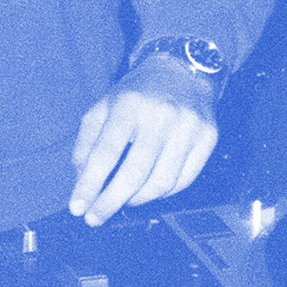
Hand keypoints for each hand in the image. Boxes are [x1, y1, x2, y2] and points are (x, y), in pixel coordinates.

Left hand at [69, 55, 218, 226]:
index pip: (106, 153)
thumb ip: (87, 142)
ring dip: (136, 200)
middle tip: (96, 217)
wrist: (183, 69)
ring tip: (122, 200)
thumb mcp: (104, 107)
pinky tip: (148, 191)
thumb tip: (82, 181)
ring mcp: (189, 127)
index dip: (89, 185)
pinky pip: (183, 181)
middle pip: (134, 174)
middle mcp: (161, 115)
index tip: (78, 207)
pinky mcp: (208, 138)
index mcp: (129, 104)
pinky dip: (162, 194)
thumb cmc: (138, 93)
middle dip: (111, 202)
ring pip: (161, 183)